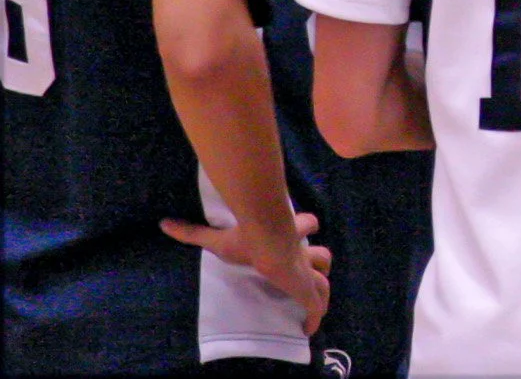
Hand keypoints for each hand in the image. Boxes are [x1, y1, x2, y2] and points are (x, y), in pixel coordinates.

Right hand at [162, 211, 331, 334]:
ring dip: (320, 287)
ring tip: (312, 299)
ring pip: (324, 276)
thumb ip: (193, 232)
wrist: (269, 240)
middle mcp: (299, 253)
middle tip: (308, 271)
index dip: (303, 226)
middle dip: (317, 260)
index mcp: (285, 238)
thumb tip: (164, 223)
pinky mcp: (306, 289)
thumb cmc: (246, 238)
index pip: (303, 225)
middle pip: (320, 254)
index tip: (301, 230)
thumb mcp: (216, 238)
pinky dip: (315, 317)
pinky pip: (316, 306)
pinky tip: (308, 329)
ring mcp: (305, 271)